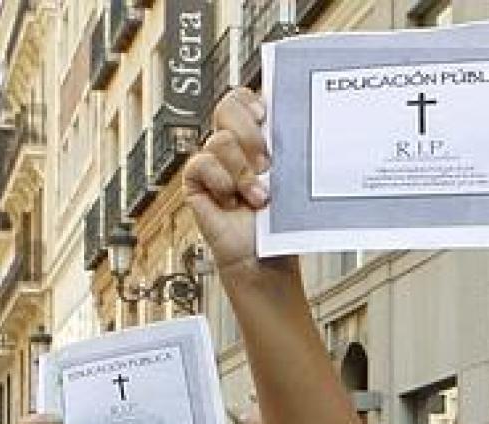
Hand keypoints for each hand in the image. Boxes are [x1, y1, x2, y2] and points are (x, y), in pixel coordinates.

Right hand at [184, 88, 273, 276]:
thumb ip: (285, 149)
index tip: (265, 116)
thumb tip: (291, 124)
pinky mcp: (197, 182)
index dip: (250, 101)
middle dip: (249, 133)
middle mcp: (234, 147)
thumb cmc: (279, 222)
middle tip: (266, 163)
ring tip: (258, 197)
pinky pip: (201, 164)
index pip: (244, 100)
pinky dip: (221, 183)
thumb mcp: (289, 178)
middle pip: (228, 108)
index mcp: (257, 139)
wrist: (265, 257)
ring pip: (220, 140)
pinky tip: (232, 201)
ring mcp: (215, 163)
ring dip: (243, 172)